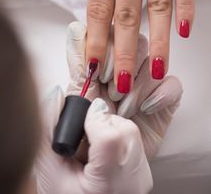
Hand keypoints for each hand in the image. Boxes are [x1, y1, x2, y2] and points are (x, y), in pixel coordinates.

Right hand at [35, 87, 152, 193]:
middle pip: (124, 129)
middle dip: (101, 124)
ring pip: (131, 131)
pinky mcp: (145, 175)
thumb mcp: (48, 170)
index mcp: (108, 186)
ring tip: (92, 150)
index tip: (82, 122)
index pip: (111, 136)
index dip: (94, 120)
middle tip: (85, 140)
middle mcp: (133, 183)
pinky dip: (117, 140)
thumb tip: (55, 94)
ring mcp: (142, 179)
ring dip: (109, 130)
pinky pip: (134, 142)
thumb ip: (48, 130)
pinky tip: (102, 156)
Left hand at [66, 21, 182, 159]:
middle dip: (117, 58)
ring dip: (137, 78)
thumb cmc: (76, 186)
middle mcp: (109, 86)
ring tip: (125, 108)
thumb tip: (57, 88)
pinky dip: (162, 91)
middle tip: (110, 88)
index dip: (88, 45)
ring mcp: (136, 94)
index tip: (91, 64)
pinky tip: (146, 108)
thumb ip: (54, 121)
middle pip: (120, 43)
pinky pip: (170, 84)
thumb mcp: (53, 157)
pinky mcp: (158, 106)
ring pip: (146, 58)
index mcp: (82, 91)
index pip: (85, 50)